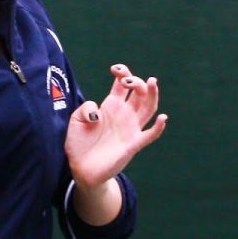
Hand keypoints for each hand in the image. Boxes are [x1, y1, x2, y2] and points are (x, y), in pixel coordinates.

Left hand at [65, 63, 167, 189]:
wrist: (81, 169)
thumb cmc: (78, 143)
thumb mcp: (75, 121)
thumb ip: (84, 109)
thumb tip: (98, 111)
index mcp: (111, 106)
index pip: (123, 85)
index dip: (123, 73)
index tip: (115, 69)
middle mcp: (124, 114)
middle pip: (139, 92)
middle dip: (136, 82)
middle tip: (126, 81)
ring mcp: (131, 128)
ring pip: (149, 108)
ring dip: (152, 95)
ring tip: (152, 82)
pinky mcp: (133, 144)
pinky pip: (151, 134)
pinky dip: (159, 126)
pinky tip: (162, 118)